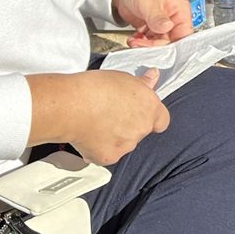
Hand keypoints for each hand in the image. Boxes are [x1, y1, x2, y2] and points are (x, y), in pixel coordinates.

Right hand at [26, 70, 169, 165]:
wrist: (73, 106)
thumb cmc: (96, 88)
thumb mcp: (124, 78)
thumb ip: (141, 83)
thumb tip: (153, 76)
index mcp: (150, 108)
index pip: (162, 120)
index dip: (151, 117)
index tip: (139, 111)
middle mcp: (142, 128)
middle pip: (140, 131)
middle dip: (128, 125)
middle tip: (109, 113)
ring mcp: (126, 145)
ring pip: (124, 144)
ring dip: (114, 137)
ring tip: (96, 123)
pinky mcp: (109, 157)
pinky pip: (106, 154)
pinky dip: (98, 148)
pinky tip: (87, 135)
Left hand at [112, 0, 195, 44]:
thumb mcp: (149, 2)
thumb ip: (157, 17)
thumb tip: (167, 27)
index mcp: (180, 10)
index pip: (185, 34)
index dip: (176, 45)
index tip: (162, 51)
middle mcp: (173, 19)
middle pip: (171, 42)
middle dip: (156, 46)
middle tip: (141, 45)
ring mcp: (162, 24)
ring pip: (159, 43)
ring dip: (146, 46)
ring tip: (135, 41)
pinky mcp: (151, 27)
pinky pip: (150, 41)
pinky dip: (141, 43)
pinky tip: (134, 39)